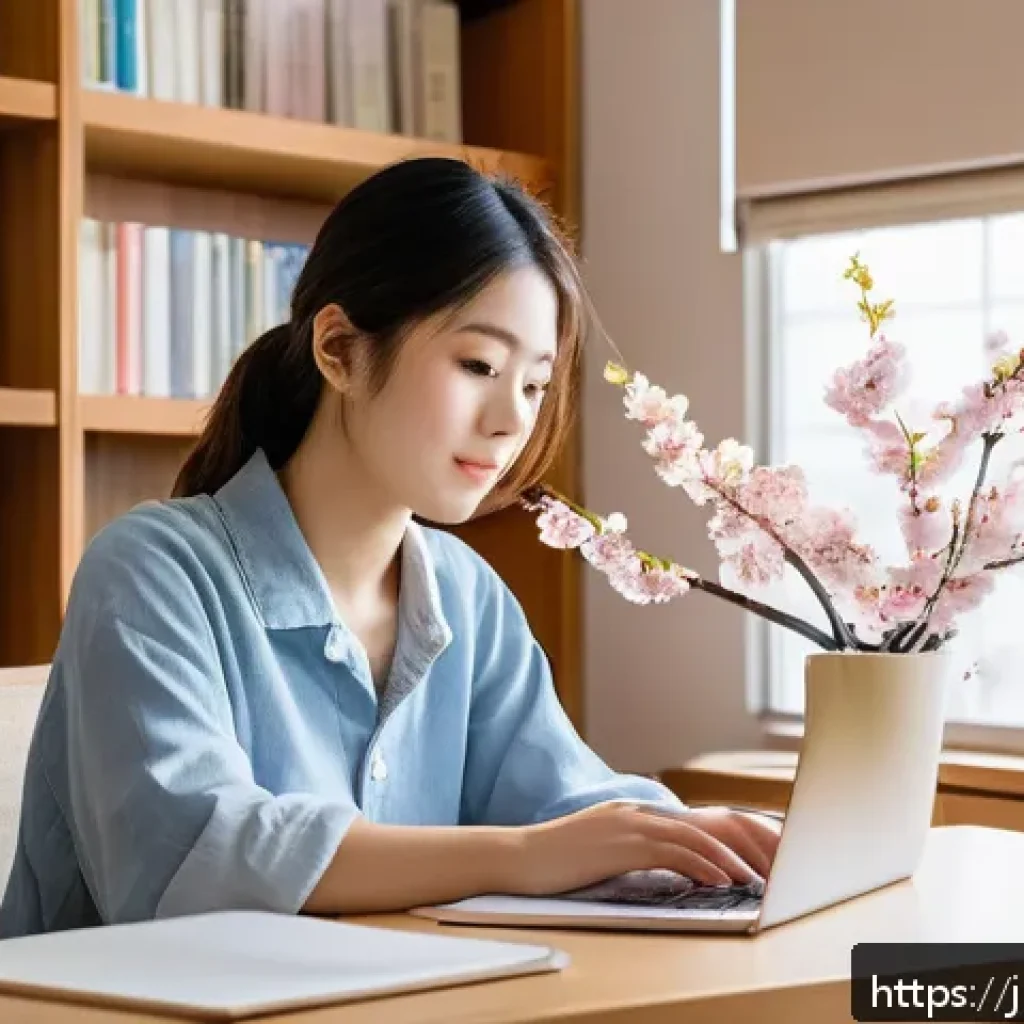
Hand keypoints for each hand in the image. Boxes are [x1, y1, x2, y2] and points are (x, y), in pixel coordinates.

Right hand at [512, 801, 781, 896]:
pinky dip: (703, 866)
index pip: (689, 822)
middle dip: (735, 847)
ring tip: (753, 879)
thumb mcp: (599, 847)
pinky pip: (674, 853)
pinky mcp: (622, 844)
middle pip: (700, 825)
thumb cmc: (555, 861)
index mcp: (631, 812)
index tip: (749, 859)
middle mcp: (635, 812)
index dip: (722, 840)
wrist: (518, 857)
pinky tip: (720, 881)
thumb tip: (665, 866)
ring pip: (693, 837)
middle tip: (763, 867)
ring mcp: (629, 825)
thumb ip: (630, 849)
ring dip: (727, 859)